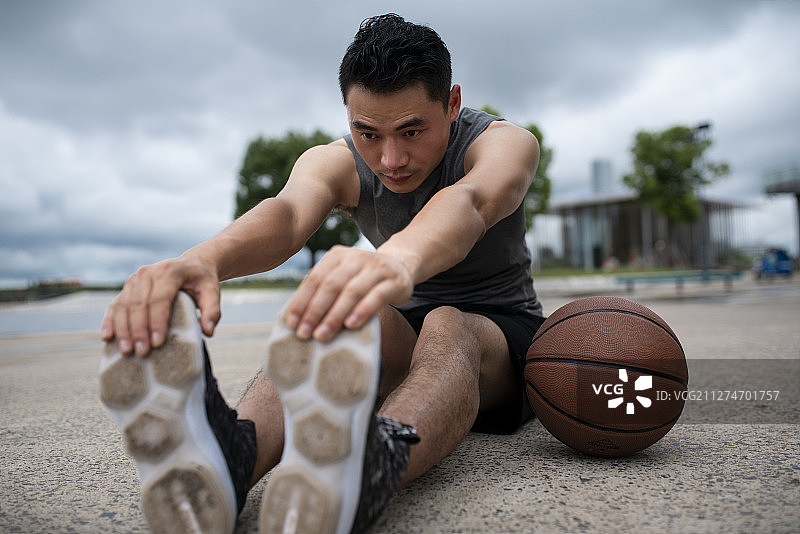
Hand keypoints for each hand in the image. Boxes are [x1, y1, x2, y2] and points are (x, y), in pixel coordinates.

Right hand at [100, 255, 220, 356]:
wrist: (192, 264)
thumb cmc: (202, 281)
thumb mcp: (213, 291)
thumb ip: (212, 311)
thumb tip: (208, 332)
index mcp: (171, 271)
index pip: (160, 298)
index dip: (157, 321)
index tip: (158, 343)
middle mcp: (149, 272)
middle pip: (139, 304)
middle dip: (138, 330)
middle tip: (142, 352)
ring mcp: (136, 279)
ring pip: (124, 305)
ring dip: (123, 329)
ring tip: (127, 351)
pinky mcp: (128, 287)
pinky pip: (115, 304)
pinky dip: (110, 320)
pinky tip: (107, 337)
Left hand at [284, 246, 412, 341]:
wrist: (400, 266)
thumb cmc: (362, 279)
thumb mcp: (343, 276)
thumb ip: (324, 289)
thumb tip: (297, 317)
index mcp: (337, 256)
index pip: (315, 278)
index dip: (302, 301)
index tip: (292, 324)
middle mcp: (356, 258)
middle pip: (331, 285)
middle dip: (315, 311)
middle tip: (305, 334)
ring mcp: (376, 268)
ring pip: (352, 291)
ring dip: (335, 315)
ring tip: (323, 335)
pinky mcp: (394, 281)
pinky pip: (376, 296)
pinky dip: (362, 311)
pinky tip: (351, 325)